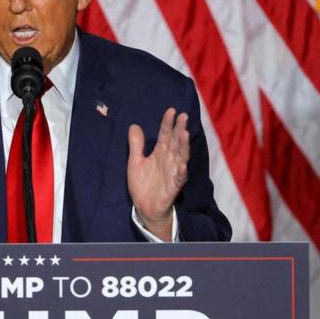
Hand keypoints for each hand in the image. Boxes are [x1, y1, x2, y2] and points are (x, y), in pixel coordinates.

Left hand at [127, 108, 189, 239]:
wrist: (144, 207)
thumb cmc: (142, 184)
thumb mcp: (135, 162)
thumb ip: (136, 145)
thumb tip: (134, 125)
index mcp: (160, 153)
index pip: (165, 135)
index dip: (167, 123)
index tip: (171, 110)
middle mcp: (169, 160)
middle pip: (176, 142)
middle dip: (179, 129)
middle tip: (184, 116)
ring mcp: (173, 172)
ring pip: (181, 157)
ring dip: (183, 146)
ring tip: (185, 134)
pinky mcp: (174, 186)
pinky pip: (179, 178)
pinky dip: (181, 171)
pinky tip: (182, 164)